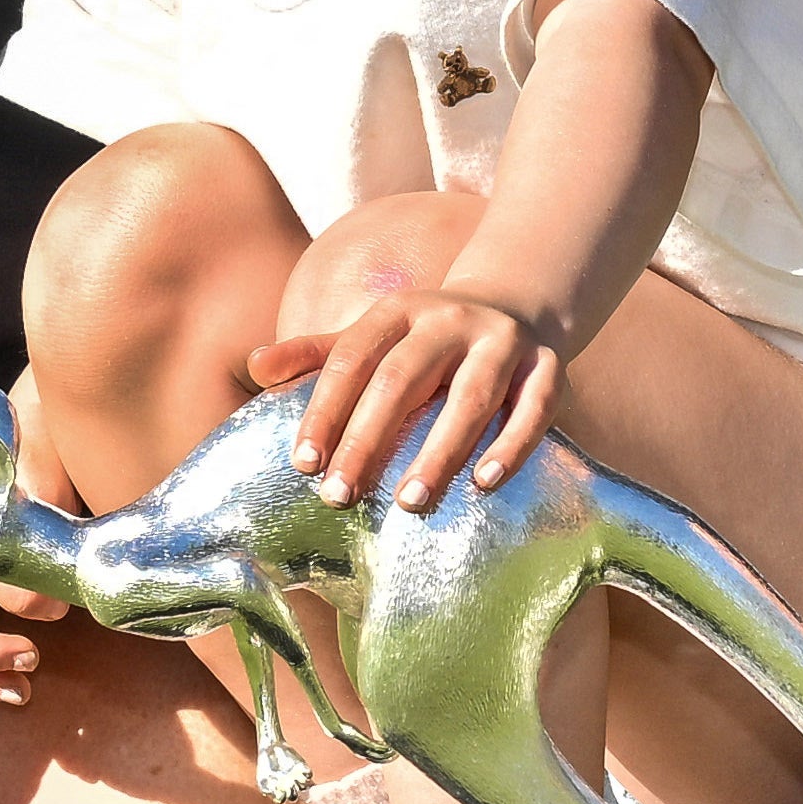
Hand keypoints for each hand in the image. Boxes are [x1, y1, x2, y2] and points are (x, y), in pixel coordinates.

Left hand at [262, 277, 564, 509]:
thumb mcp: (372, 335)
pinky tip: (484, 484)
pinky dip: (511, 445)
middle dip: (370, 439)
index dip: (325, 410)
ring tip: (410, 502)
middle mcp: (450, 320)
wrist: (516, 301)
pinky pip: (533, 407)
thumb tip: (255, 366)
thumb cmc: (426, 338)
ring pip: (471, 397)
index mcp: (399, 310)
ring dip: (440, 450)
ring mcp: (502, 341)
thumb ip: (315, 355)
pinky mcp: (547, 366)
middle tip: (340, 495)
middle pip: (404, 379)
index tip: (304, 464)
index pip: (352, 359)